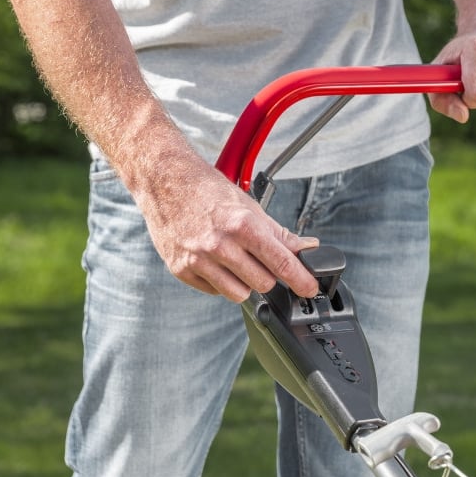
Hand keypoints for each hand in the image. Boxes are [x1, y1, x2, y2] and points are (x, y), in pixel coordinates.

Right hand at [131, 151, 320, 302]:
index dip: (301, 280)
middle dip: (268, 275)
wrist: (165, 182)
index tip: (310, 290)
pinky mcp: (182, 270)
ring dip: (244, 282)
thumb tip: (308, 248)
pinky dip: (220, 281)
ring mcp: (199, 260)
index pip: (282, 263)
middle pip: (264, 283)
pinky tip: (214, 261)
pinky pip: (215, 291)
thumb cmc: (208, 191)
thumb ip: (279, 234)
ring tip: (235, 260)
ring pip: (240, 294)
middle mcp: (220, 245)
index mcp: (243, 226)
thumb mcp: (249, 207)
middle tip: (259, 260)